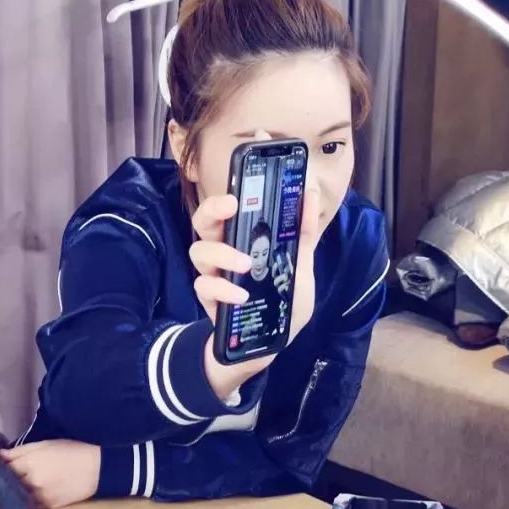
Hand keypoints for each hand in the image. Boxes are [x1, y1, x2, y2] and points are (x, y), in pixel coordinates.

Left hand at [2, 440, 101, 508]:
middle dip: (2, 482)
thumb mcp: (45, 444)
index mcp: (30, 463)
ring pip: (17, 498)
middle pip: (7, 485)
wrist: (97, 468)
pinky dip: (25, 503)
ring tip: (11, 489)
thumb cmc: (71, 451)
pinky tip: (25, 498)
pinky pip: (30, 507)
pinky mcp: (49, 507)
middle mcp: (33, 482)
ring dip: (13, 494)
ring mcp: (41, 497)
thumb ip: (20, 451)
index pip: (3, 469)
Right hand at [189, 135, 319, 397]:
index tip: (246, 161)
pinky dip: (222, 289)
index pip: (232, 204)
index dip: (235, 179)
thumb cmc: (281, 304)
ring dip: (221, 253)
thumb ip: (301, 233)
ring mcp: (214, 275)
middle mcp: (224, 252)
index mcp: (243, 239)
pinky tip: (241, 296)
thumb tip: (310, 193)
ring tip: (245, 264)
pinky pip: (204, 287)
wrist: (268, 347)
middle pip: (203, 220)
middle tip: (233, 207)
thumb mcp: (300, 267)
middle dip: (214, 209)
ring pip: (198, 250)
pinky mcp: (210, 301)